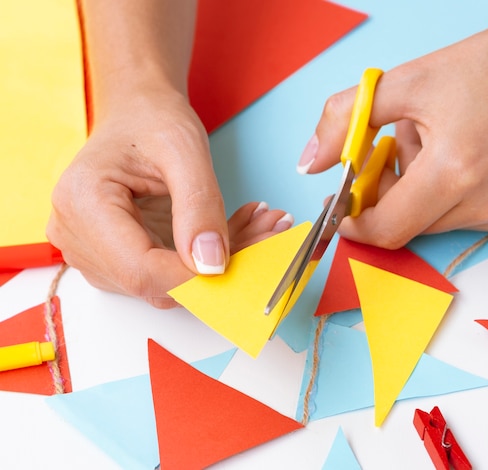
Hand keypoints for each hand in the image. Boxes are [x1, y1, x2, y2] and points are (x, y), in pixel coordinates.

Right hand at [47, 90, 292, 307]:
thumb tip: (212, 265)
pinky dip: (210, 256)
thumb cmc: (152, 119)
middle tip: (271, 230)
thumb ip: (199, 206)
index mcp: (83, 203)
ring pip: (168, 283)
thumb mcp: (184, 150)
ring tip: (262, 223)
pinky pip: (170, 273)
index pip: (140, 269)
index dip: (195, 278)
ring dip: (222, 261)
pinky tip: (240, 228)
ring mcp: (96, 252)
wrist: (138, 112)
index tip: (245, 260)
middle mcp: (77, 236)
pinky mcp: (118, 257)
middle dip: (219, 267)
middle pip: (156, 281)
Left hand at [298, 0, 487, 247]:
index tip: (344, 208)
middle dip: (395, 191)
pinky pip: (476, 221)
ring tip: (451, 142)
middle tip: (407, 145)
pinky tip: (480, 160)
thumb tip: (310, 164)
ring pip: (442, 222)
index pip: (386, 229)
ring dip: (431, 191)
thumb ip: (346, 121)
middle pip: (412, 223)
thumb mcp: (408, 82)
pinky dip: (464, 198)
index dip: (356, 222)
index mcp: (455, 171)